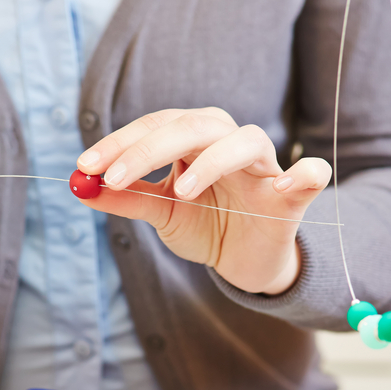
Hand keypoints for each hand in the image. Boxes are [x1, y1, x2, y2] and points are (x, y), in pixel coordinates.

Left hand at [75, 108, 330, 295]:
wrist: (244, 263)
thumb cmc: (205, 227)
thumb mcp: (160, 214)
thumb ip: (126, 198)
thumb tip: (81, 189)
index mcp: (194, 141)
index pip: (156, 126)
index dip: (119, 142)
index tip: (85, 165)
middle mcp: (228, 143)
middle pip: (193, 126)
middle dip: (149, 148)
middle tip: (115, 175)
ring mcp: (264, 168)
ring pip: (244, 141)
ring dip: (211, 162)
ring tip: (182, 192)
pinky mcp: (293, 197)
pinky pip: (309, 177)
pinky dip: (305, 175)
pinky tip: (292, 182)